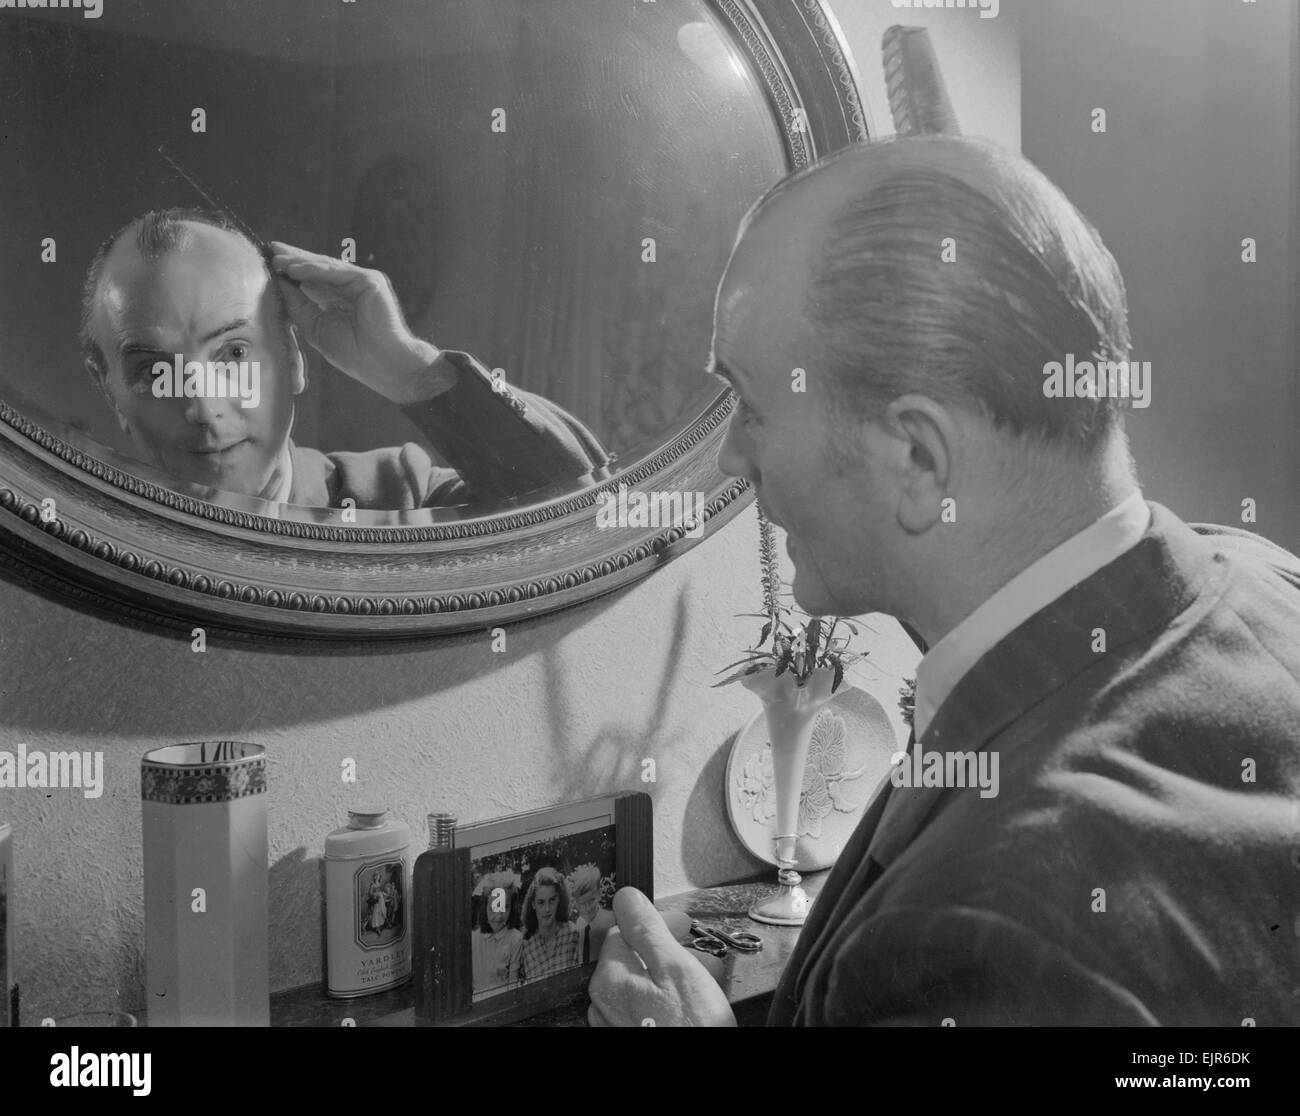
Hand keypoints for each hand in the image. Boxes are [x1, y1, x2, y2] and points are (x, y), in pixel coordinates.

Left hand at [268, 242, 456, 404]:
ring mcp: (362, 282)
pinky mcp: (369, 280)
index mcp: (341, 299)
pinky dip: (313, 270)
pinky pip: (335, 271)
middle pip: (319, 268)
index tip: (269, 264)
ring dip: (300, 263)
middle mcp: (353, 287)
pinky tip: (293, 269)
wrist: (381, 364)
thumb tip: (279, 283)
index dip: (293, 271)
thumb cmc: (353, 353)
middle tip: (270, 250)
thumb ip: (298, 304)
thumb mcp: (315, 327)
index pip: (314, 279)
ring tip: (276, 261)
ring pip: (326, 267)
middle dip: (294, 259)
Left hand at [587, 888, 736, 1026]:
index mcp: (609, 978)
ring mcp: (615, 1025)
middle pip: (634, 959)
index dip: (657, 923)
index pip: (624, 930)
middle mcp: (604, 1002)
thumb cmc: (692, 1029)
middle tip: (699, 957)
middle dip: (669, 951)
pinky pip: (647, 1009)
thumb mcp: (674, 967)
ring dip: (673, 976)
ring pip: (644, 985)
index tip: (682, 925)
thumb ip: (647, 929)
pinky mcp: (632, 1036)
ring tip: (704, 984)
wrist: (703, 1086)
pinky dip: (669, 1001)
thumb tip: (625, 896)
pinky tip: (692, 1006)